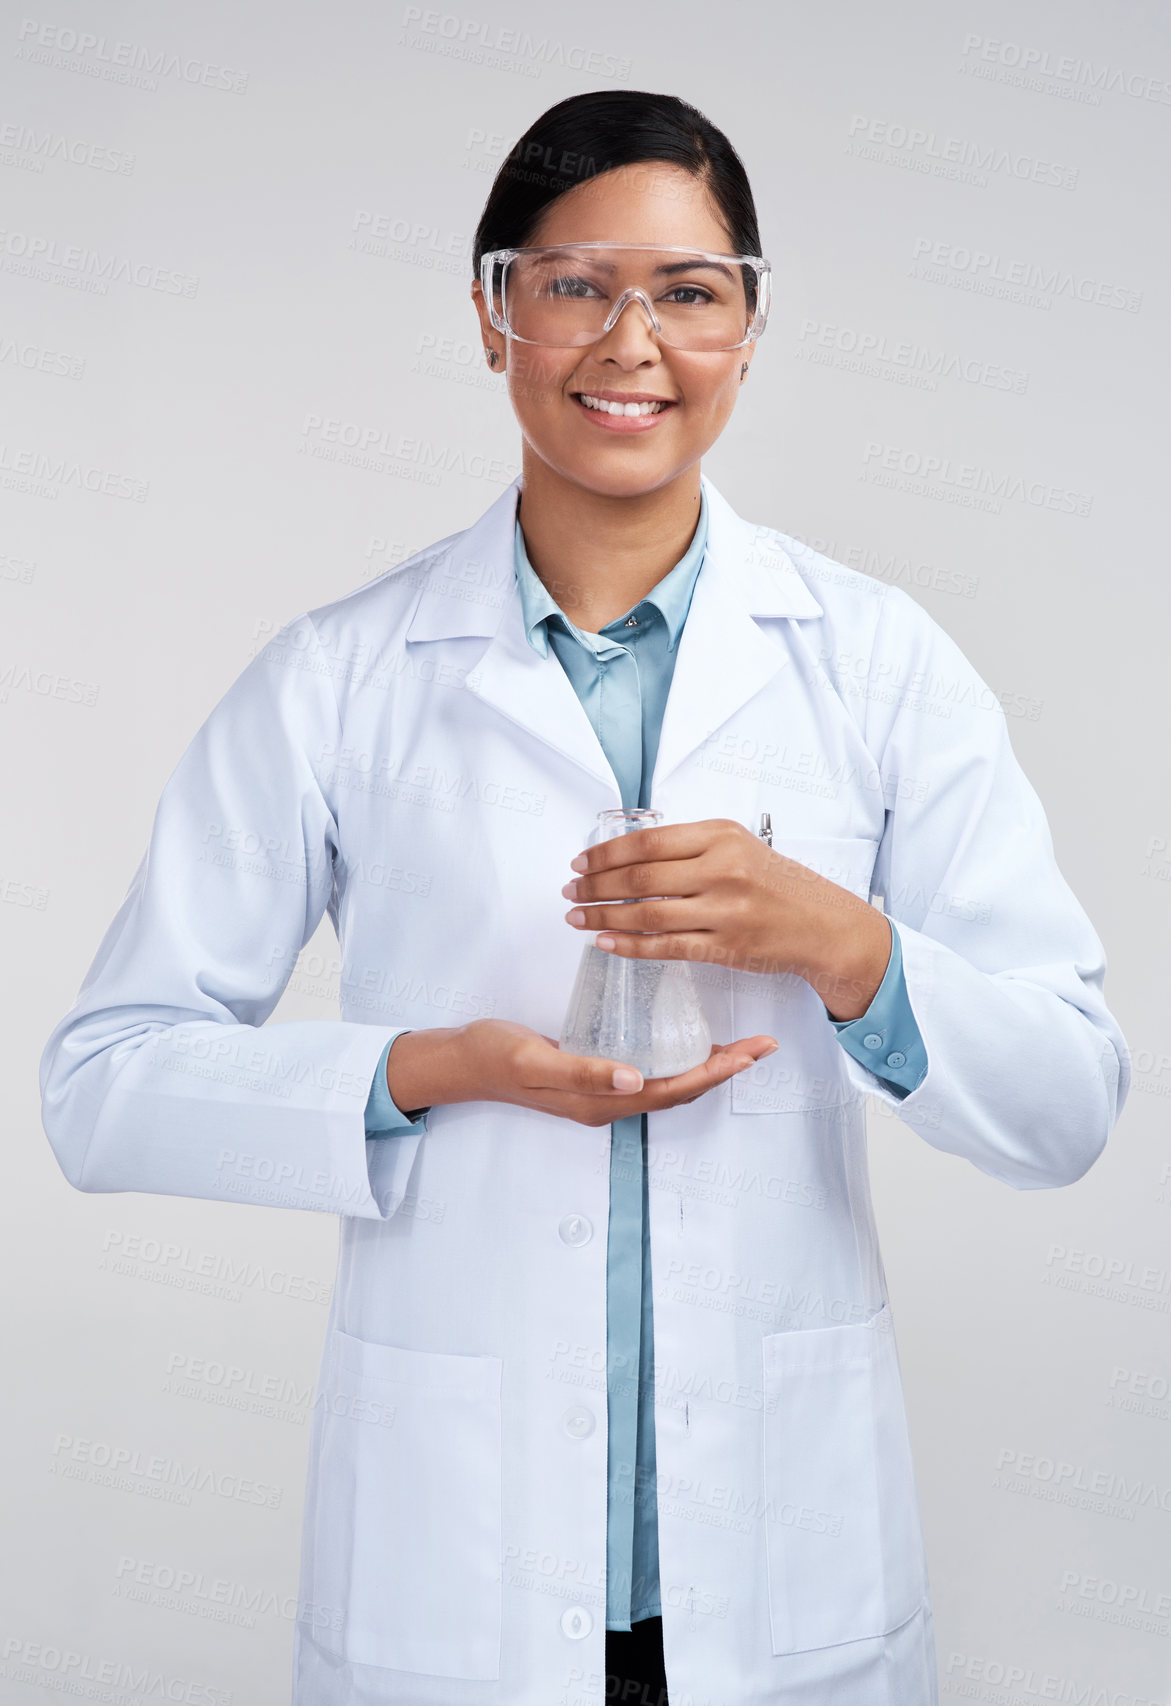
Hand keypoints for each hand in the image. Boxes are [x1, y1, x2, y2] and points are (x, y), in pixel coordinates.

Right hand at [385, 1019, 779, 1129]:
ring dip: (707, 1065)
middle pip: (682, 1088)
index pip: (675, 1088)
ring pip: (669, 1081)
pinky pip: (649, 1070)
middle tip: (763, 1044)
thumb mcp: (534, 1058)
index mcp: (601, 1101)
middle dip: (725, 1069)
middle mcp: (608, 1100)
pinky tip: (687, 1038)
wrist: (459, 1061)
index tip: (752, 1052)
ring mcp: (601, 1089)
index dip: (717, 1072)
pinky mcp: (594, 1073)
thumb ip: (583, 1070)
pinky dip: (678, 1057)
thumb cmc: (493, 1055)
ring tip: (740, 1044)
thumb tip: (635, 1078)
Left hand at [560, 817, 891, 1020]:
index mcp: (720, 836)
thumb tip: (626, 856)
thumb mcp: (738, 847)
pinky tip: (605, 942)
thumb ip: (690, 847)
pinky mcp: (725, 946)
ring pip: (647, 914)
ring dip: (602, 916)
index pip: (647, 842)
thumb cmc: (776, 884)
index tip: (580, 861)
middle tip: (570, 890)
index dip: (604, 853)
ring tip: (577, 918)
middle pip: (640, 878)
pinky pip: (665, 947)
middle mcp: (722, 868)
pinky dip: (629, 945)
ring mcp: (725, 910)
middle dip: (594, 885)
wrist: (822, 924)